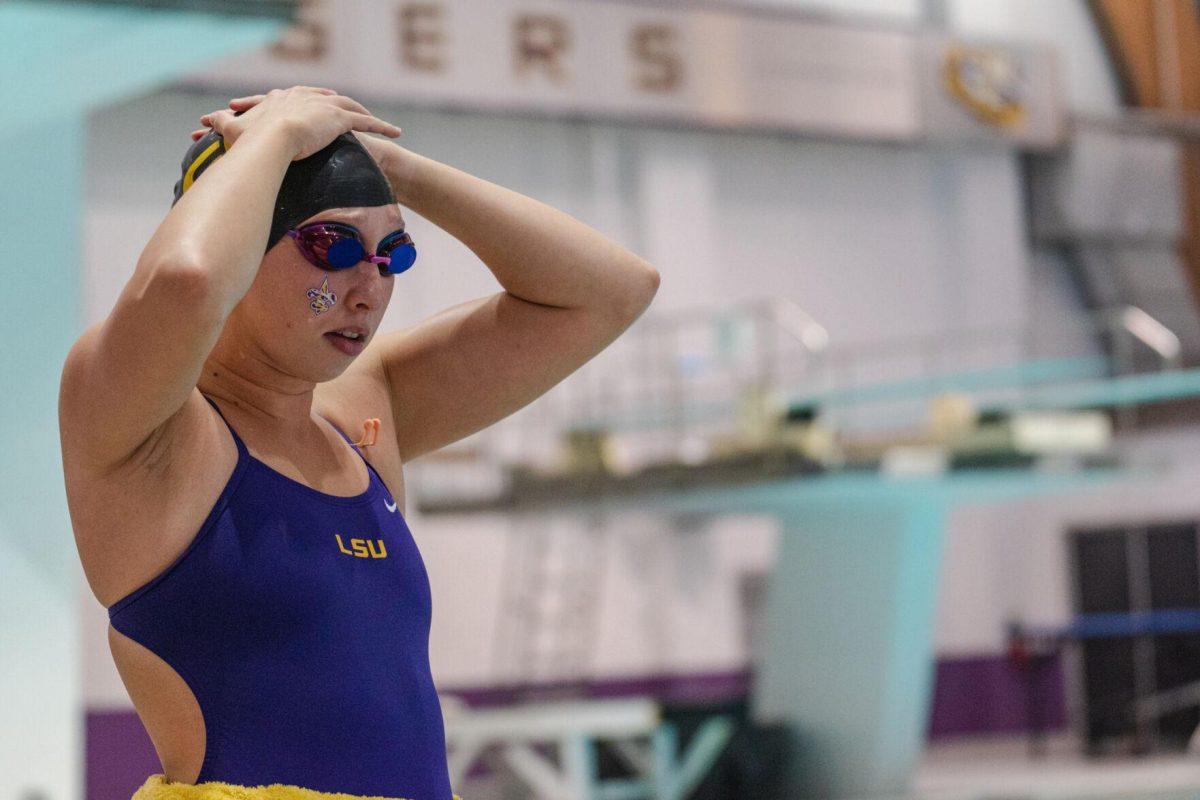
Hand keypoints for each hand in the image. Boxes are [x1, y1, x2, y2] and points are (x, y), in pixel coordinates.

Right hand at [189, 86, 401, 159]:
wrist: (270, 138)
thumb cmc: (250, 137)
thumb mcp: (233, 128)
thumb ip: (221, 122)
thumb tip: (205, 120)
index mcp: (286, 97)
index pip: (302, 96)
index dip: (313, 99)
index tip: (321, 103)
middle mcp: (308, 96)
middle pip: (330, 98)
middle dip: (342, 105)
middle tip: (352, 111)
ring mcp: (325, 106)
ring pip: (352, 108)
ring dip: (367, 115)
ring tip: (379, 123)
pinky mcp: (340, 119)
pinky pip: (367, 123)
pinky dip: (381, 127)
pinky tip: (394, 132)